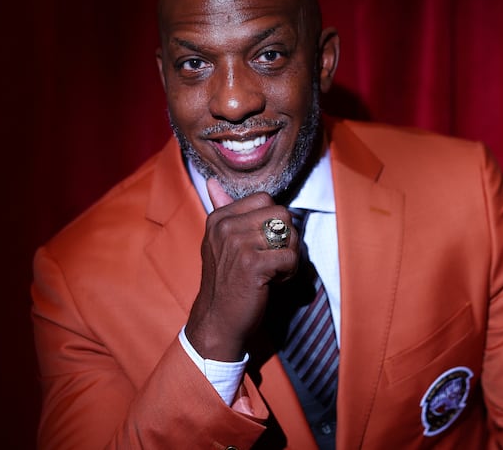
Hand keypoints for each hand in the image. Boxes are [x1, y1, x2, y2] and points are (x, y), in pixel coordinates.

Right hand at [184, 178, 299, 360]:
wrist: (218, 321)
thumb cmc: (226, 282)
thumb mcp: (219, 242)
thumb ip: (221, 209)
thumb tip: (212, 180)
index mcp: (219, 218)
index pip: (266, 199)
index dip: (273, 223)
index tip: (261, 246)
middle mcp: (226, 226)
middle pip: (282, 214)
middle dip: (286, 238)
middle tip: (272, 260)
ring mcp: (238, 244)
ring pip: (290, 234)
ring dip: (289, 256)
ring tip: (272, 271)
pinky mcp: (252, 264)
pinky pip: (291, 257)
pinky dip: (289, 273)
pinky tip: (273, 282)